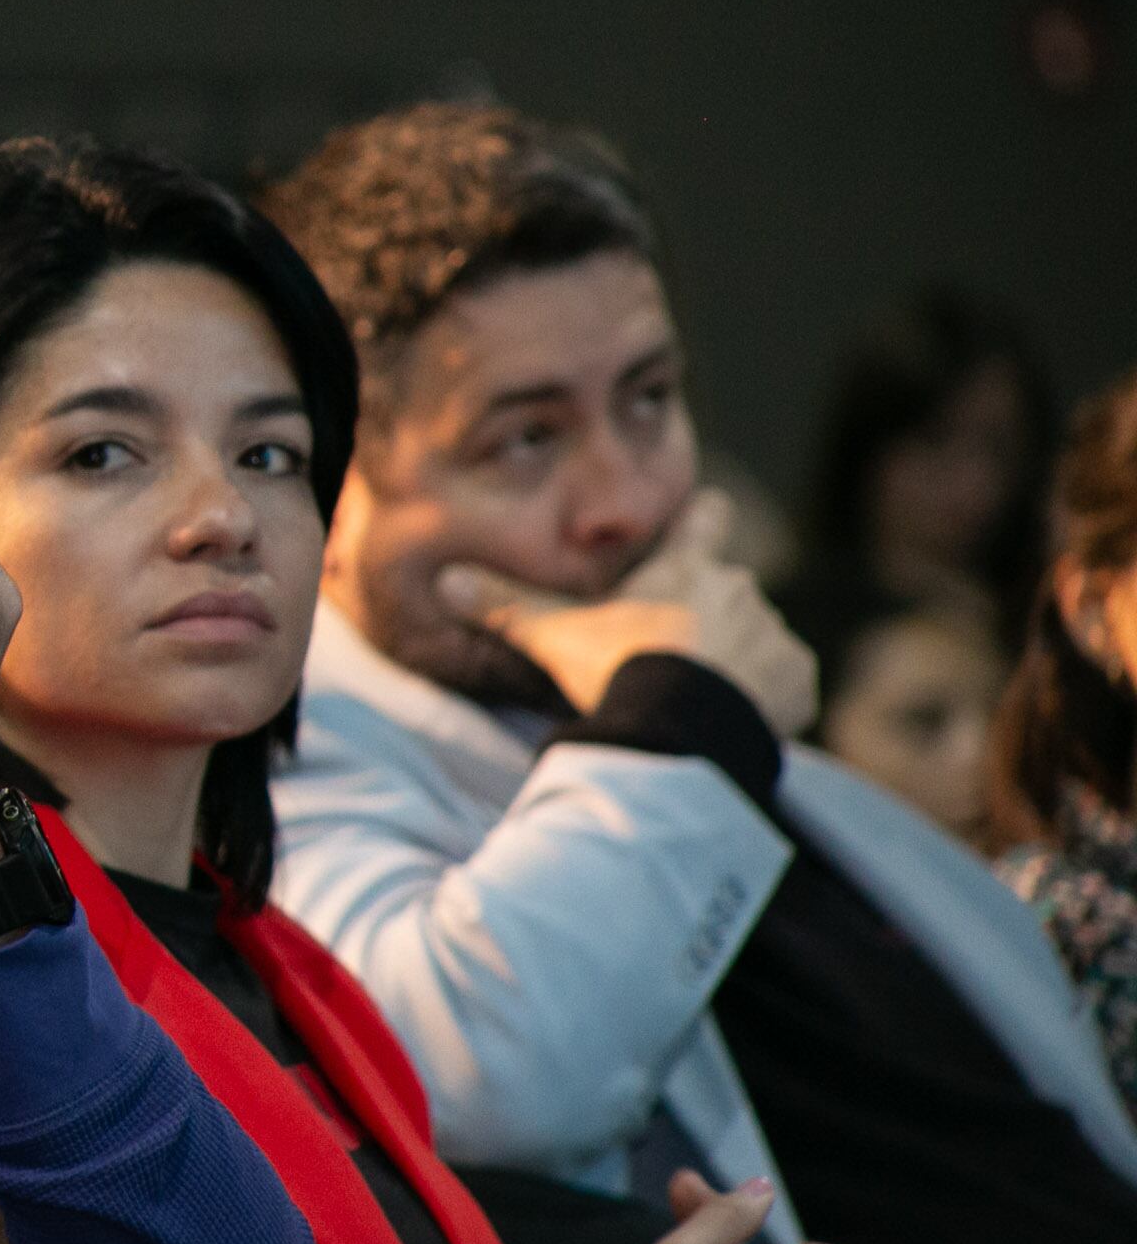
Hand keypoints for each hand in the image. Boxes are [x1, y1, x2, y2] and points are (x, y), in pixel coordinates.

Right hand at [436, 490, 819, 736]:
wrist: (680, 725)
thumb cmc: (618, 666)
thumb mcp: (555, 634)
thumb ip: (506, 607)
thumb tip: (445, 581)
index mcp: (687, 567)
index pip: (708, 518)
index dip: (704, 520)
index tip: (702, 522)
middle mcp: (739, 589)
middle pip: (729, 589)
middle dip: (709, 614)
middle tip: (673, 651)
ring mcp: (774, 635)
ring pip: (759, 639)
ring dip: (739, 658)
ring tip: (700, 694)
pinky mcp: (798, 681)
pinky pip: (788, 683)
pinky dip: (770, 697)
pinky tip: (735, 717)